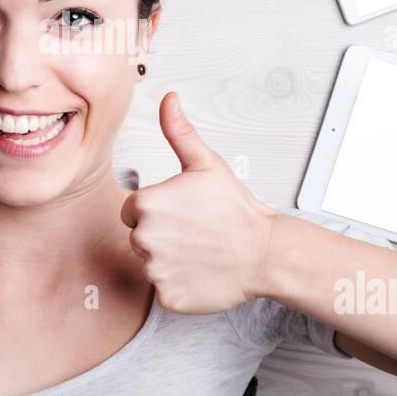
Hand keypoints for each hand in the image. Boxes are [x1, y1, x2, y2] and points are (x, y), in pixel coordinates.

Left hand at [119, 91, 278, 314]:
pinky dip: (179, 284)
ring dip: (169, 260)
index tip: (184, 213)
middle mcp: (143, 239)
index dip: (158, 211)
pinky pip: (162, 289)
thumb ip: (179, 132)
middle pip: (138, 238)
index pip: (132, 211)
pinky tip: (201, 272)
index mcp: (146, 205)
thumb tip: (168, 98)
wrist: (264, 252)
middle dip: (161, 235)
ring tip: (199, 251)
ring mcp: (155, 271)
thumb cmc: (235, 208)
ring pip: (150, 264)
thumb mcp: (206, 164)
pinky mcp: (167, 297)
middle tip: (195, 232)